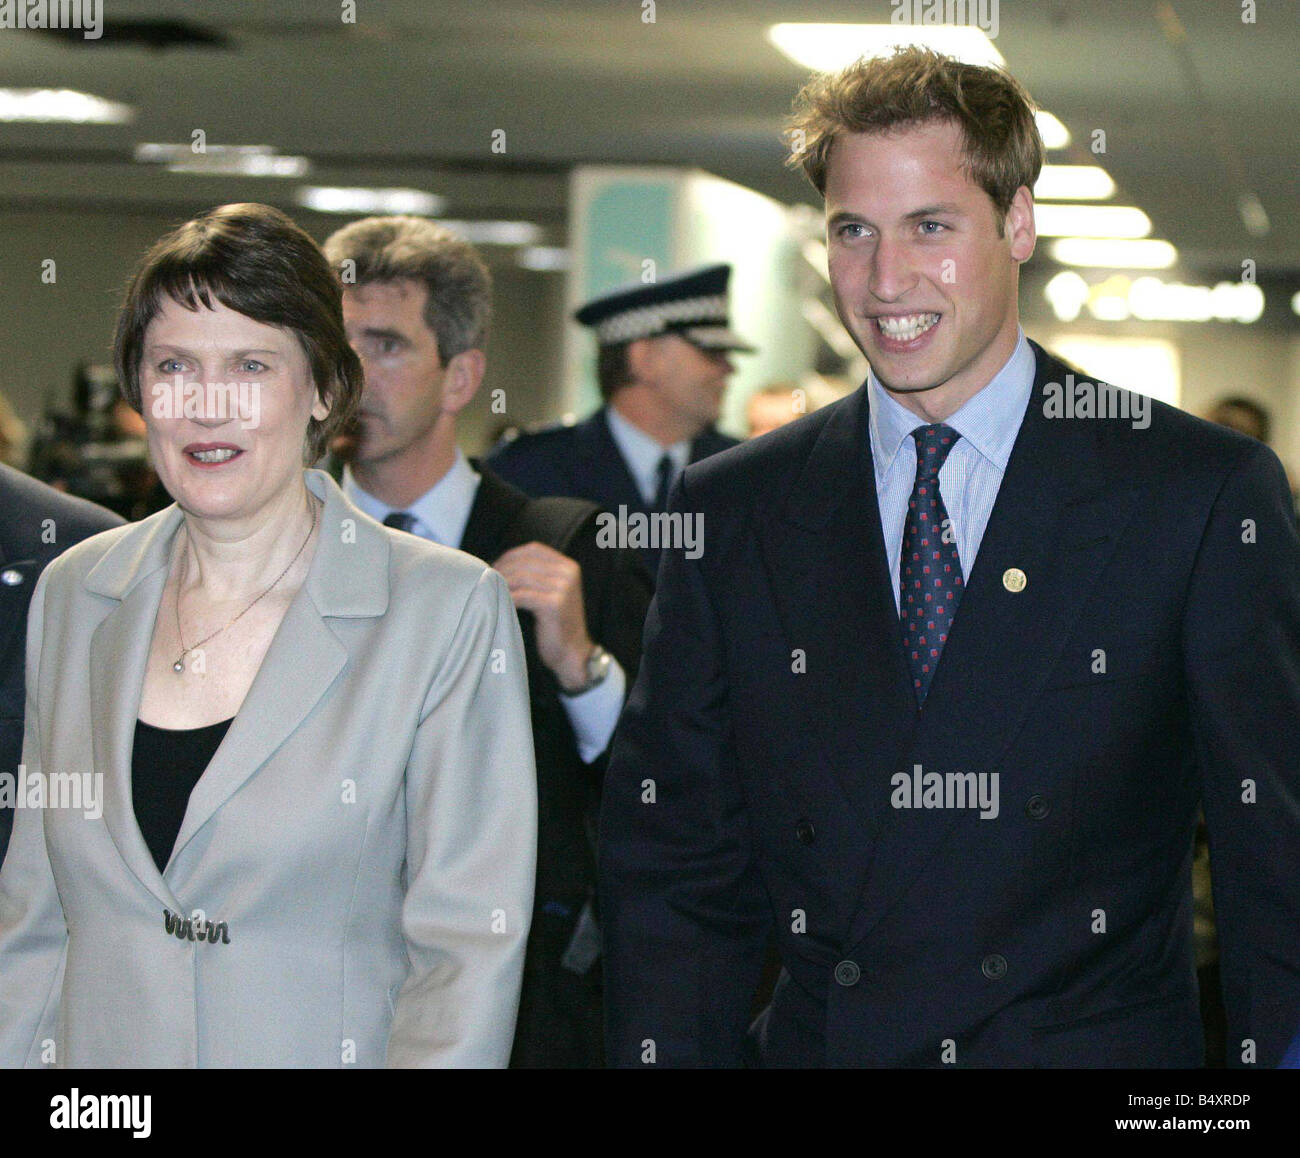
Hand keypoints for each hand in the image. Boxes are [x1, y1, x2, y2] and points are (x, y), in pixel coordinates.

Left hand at [493, 542, 592, 690]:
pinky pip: (522, 595)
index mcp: (568, 566)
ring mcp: (563, 588)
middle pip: (526, 562)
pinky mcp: (554, 604)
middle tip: (486, 579)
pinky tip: (500, 603)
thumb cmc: (555, 623)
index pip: (534, 549)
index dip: (511, 555)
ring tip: (490, 590)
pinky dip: (507, 597)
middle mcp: (568, 573)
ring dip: (502, 583)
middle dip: (503, 569)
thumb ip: (535, 575)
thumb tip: (499, 562)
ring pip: (521, 577)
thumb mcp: (551, 592)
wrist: (571, 652)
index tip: (495, 565)